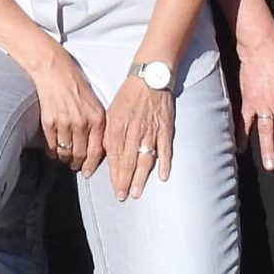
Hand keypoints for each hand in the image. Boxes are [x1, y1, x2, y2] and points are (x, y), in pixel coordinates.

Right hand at [28, 46, 105, 175]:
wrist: (53, 69)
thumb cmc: (74, 83)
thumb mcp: (94, 102)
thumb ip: (97, 123)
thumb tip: (97, 145)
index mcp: (97, 118)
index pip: (96, 151)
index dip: (91, 164)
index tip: (87, 171)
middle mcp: (82, 123)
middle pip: (80, 154)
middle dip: (77, 164)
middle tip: (74, 166)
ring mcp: (65, 123)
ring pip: (65, 152)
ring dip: (63, 158)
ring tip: (63, 158)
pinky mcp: (49, 122)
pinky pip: (51, 145)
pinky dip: (51, 151)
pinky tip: (52, 150)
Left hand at [103, 76, 176, 201]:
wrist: (150, 77)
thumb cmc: (129, 94)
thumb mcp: (112, 111)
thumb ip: (110, 133)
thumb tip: (107, 154)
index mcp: (118, 126)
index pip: (115, 156)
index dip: (114, 174)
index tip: (114, 188)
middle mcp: (133, 130)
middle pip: (128, 161)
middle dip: (125, 181)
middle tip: (124, 196)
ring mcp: (151, 130)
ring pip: (145, 158)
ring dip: (141, 177)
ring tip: (138, 192)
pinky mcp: (165, 128)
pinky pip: (165, 149)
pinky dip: (165, 163)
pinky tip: (163, 176)